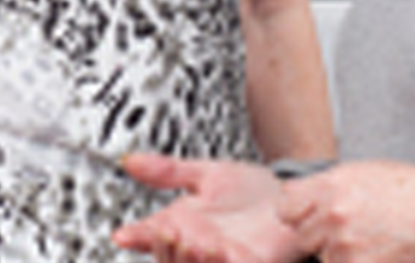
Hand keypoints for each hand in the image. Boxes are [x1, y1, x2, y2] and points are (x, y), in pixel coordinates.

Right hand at [112, 154, 307, 262]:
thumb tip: (130, 160)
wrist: (292, 199)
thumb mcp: (205, 174)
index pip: (151, 236)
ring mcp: (221, 259)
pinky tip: (216, 249)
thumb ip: (167, 170)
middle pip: (168, 258)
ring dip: (187, 259)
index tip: (123, 235)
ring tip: (190, 241)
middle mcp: (197, 246)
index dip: (135, 237)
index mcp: (182, 226)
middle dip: (163, 249)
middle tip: (165, 231)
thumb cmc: (253, 191)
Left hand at [277, 161, 414, 262]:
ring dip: (340, 255)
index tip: (309, 219)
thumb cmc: (408, 190)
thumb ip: (323, 183)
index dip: (297, 216)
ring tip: (369, 243)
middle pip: (301, 237)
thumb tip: (289, 192)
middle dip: (319, 238)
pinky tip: (377, 253)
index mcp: (329, 185)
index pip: (285, 208)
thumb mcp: (362, 171)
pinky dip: (357, 261)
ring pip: (324, 257)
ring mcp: (345, 243)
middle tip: (350, 234)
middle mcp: (332, 213)